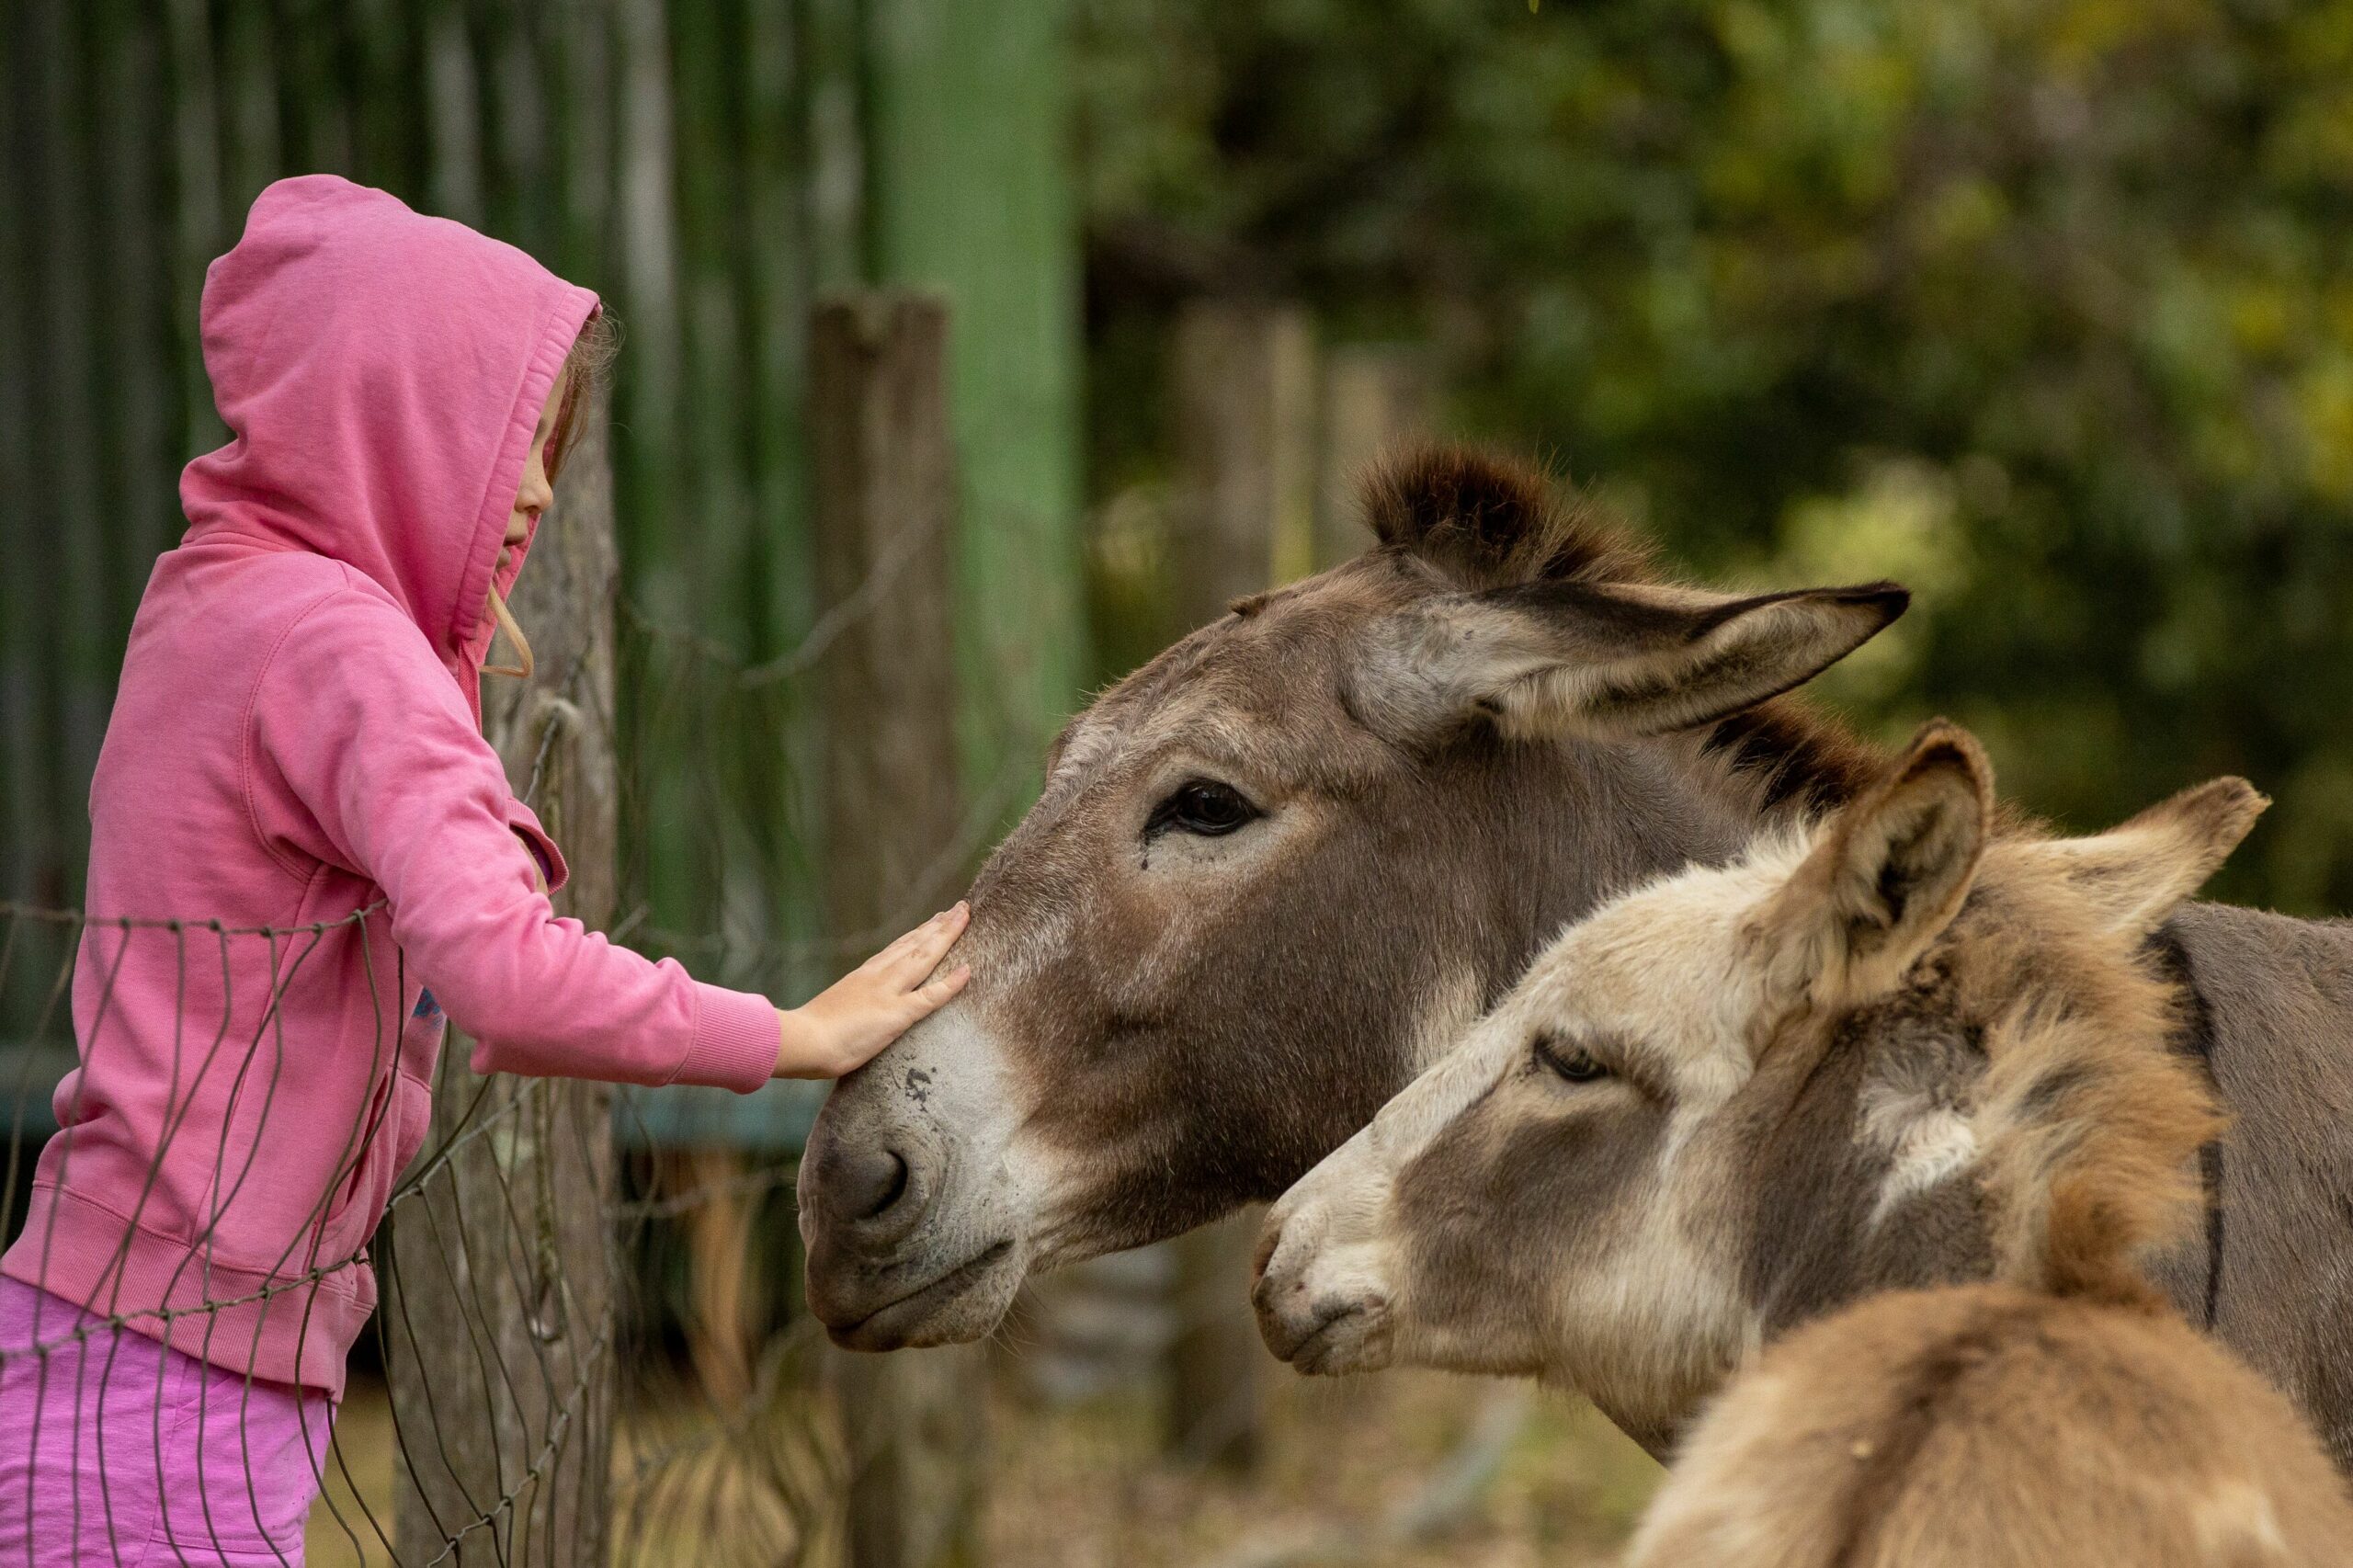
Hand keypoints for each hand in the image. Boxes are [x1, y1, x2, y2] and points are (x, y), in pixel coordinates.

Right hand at [775, 903, 971, 1078]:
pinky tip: (968, 971)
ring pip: (926, 957)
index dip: (920, 932)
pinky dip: (950, 983)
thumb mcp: (833, 1011)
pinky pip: (930, 996)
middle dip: (940, 925)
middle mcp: (878, 976)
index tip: (936, 919)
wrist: (801, 1042)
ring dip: (948, 936)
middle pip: (916, 943)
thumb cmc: (809, 1035)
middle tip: (960, 907)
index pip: (898, 948)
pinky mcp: (895, 1015)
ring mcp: (888, 993)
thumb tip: (852, 1013)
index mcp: (864, 976)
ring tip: (965, 916)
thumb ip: (849, 1006)